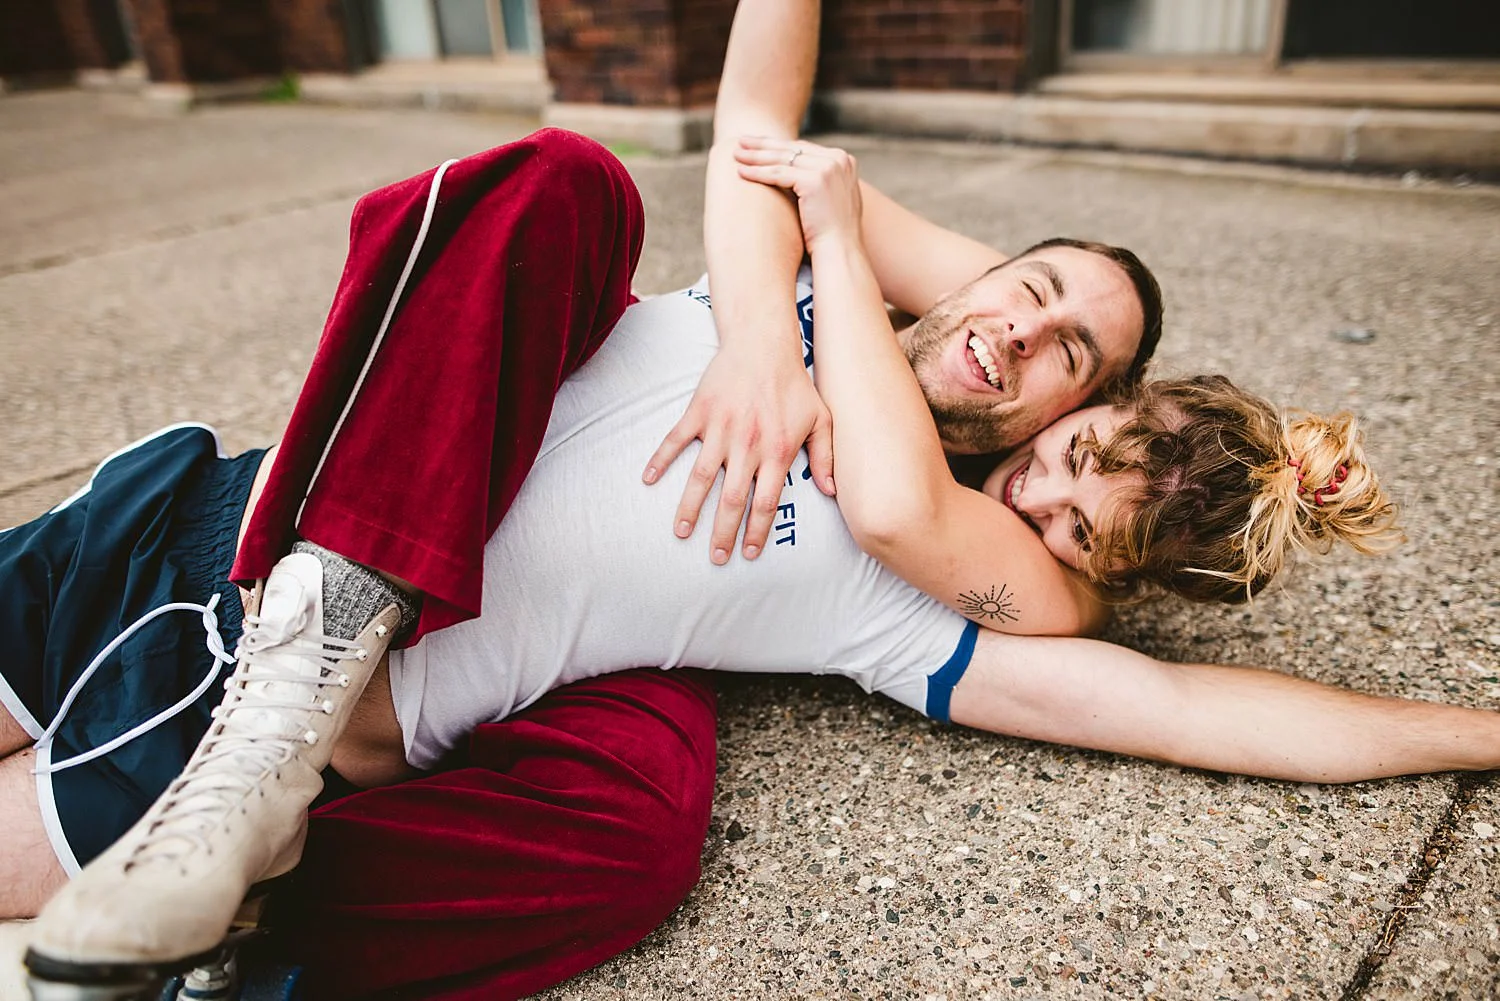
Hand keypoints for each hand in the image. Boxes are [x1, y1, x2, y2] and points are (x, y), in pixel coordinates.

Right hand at [643, 343, 834, 563]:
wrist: (764, 344)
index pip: (765, 502)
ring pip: (700, 478)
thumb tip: (832, 492)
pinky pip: (675, 441)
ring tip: (682, 533)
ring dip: (689, 508)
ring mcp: (720, 429)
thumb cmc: (795, 384)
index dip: (756, 531)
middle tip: (716, 557)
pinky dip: (660, 460)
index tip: (748, 553)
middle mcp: (747, 445)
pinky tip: (648, 480)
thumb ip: (826, 458)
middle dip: (722, 532)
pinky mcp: (699, 412)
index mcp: (776, 451)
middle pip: (732, 500)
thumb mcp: (821, 419)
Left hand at [734, 138, 863, 251]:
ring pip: (783, 159)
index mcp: (844, 160)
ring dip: (756, 156)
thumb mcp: (830, 196)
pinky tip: (741, 172)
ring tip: (736, 154)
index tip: (758, 145)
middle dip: (764, 145)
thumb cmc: (830, 231)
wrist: (840, 250)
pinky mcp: (816, 180)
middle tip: (741, 141)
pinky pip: (779, 173)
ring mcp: (828, 167)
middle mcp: (839, 159)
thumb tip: (796, 173)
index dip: (778, 146)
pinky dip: (758, 172)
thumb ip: (819, 179)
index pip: (804, 148)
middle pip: (792, 148)